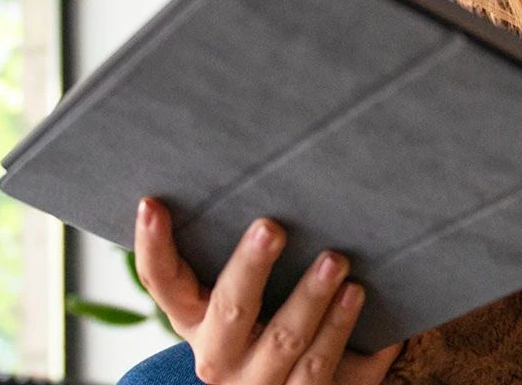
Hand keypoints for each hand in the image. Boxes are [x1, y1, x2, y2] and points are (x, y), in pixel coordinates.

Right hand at [134, 197, 403, 384]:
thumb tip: (254, 159)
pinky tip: (369, 304)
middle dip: (251, 270)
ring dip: (315, 306)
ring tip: (337, 263)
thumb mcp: (239, 290)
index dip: (153, 246)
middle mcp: (224, 360)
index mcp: (196, 323)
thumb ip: (241, 247)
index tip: (151, 202)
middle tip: (271, 227)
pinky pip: (335, 373)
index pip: (164, 283)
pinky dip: (352, 337)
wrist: (291, 383)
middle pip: (231, 313)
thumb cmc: (267, 314)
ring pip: (291, 349)